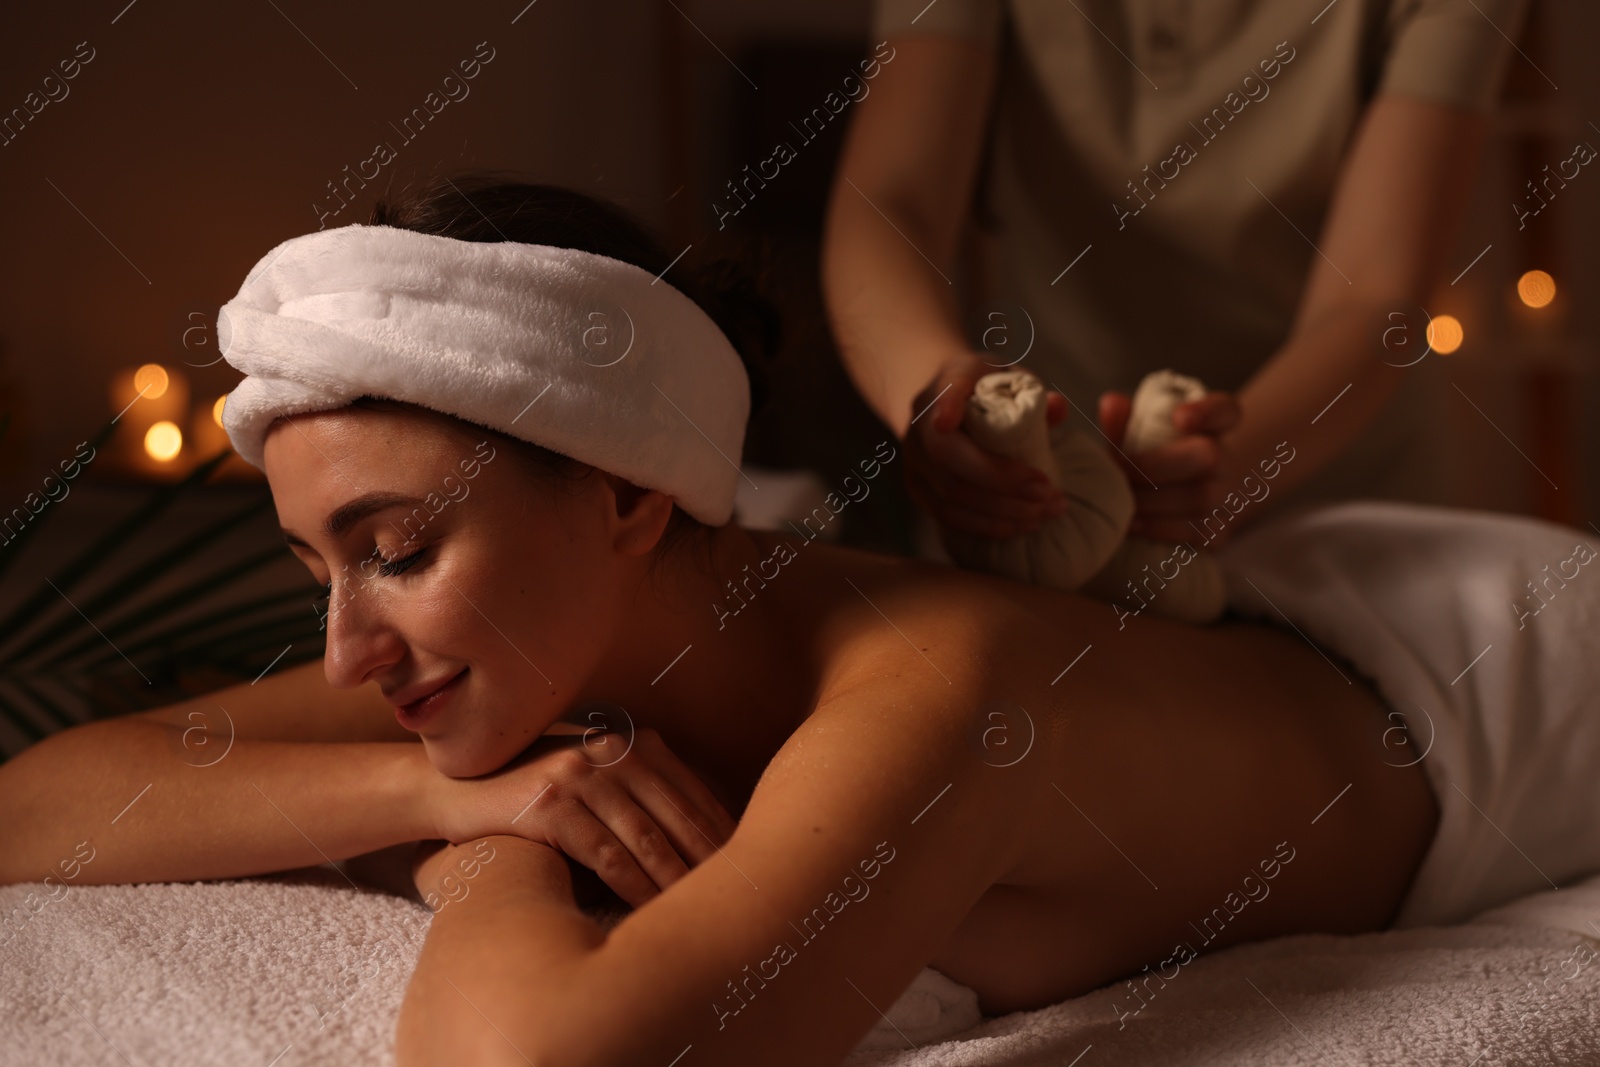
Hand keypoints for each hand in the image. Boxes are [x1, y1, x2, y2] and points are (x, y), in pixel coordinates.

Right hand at [427, 727, 736, 906]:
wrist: (456, 787)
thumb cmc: (534, 790)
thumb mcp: (593, 775)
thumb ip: (641, 790)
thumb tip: (704, 835)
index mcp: (634, 740)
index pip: (694, 792)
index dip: (722, 833)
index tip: (749, 868)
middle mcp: (613, 749)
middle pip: (679, 816)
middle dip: (711, 862)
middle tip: (739, 900)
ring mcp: (582, 773)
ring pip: (648, 838)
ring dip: (678, 881)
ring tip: (701, 914)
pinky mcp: (551, 803)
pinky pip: (606, 854)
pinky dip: (633, 886)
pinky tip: (649, 911)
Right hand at [905, 351, 1071, 537]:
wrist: (943, 406)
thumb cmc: (986, 391)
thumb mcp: (1010, 379)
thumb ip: (1034, 391)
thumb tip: (1057, 408)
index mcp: (947, 382)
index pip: (944, 390)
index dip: (945, 405)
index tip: (948, 420)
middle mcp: (921, 421)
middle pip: (946, 455)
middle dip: (1000, 480)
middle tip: (1046, 492)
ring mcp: (914, 458)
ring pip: (950, 493)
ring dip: (1002, 511)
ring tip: (1044, 513)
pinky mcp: (917, 488)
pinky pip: (948, 516)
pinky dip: (986, 526)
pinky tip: (1020, 525)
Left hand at [1097, 389, 1242, 545]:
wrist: (1187, 494)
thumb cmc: (1159, 456)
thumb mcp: (1144, 433)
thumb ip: (1126, 419)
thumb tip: (1110, 404)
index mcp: (1216, 425)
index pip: (1225, 409)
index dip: (1207, 411)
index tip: (1180, 416)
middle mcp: (1229, 458)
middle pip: (1209, 456)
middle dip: (1154, 465)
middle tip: (1118, 471)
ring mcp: (1230, 497)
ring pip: (1198, 500)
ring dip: (1149, 501)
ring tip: (1117, 499)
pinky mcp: (1220, 532)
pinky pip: (1193, 533)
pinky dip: (1157, 529)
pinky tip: (1131, 524)